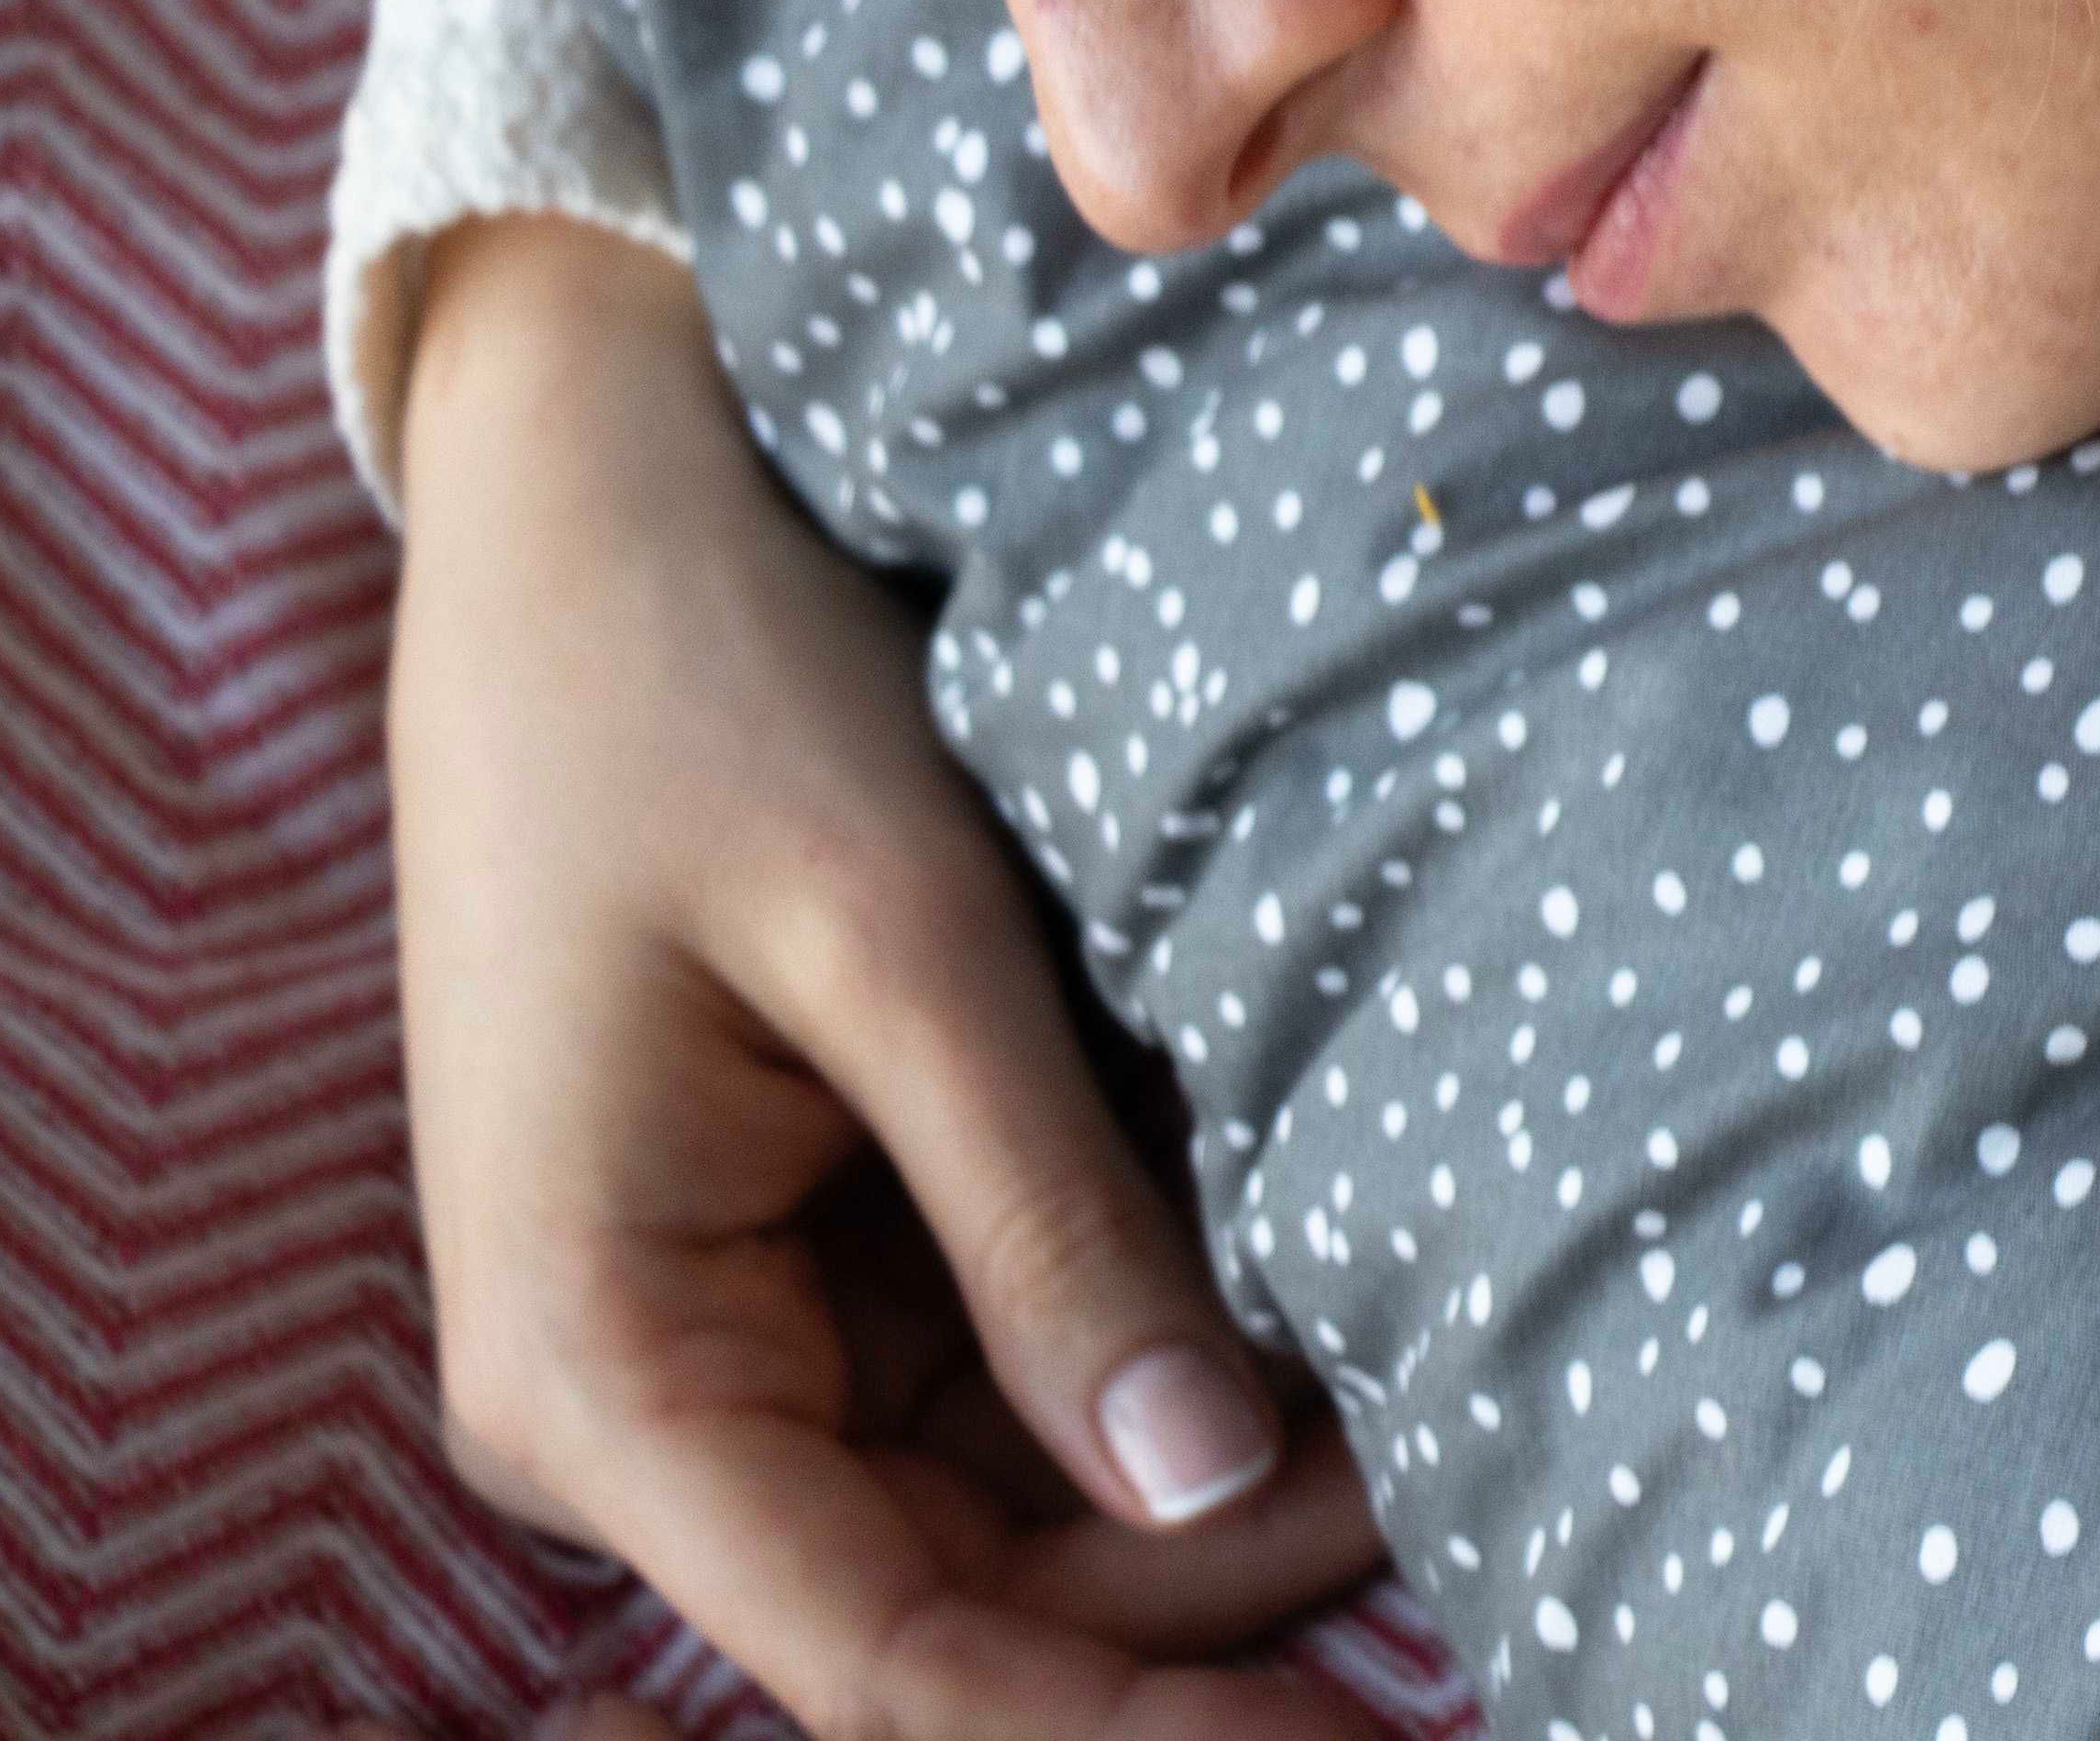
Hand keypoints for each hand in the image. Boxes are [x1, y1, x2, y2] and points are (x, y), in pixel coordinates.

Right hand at [383, 216, 1391, 1739]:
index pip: (885, 1660)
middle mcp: (648, 1400)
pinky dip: (1190, 1344)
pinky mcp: (828, 1242)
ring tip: (1469, 1398)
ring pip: (1028, 1494)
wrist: (604, 484)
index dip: (1124, 1738)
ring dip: (1238, 1468)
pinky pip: (1026, 1360)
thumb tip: (1215, 1479)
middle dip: (1226, 1579)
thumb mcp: (899, 942)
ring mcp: (740, 1328)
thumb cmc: (711, 679)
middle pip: (976, 1600)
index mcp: (599, 1366)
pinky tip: (1362, 1307)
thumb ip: (1050, 1223)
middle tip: (1500, 1511)